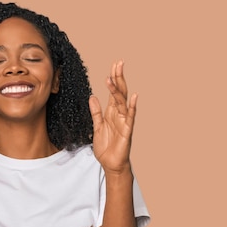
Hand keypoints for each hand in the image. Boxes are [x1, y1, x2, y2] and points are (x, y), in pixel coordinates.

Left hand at [89, 60, 137, 174]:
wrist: (110, 163)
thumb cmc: (106, 146)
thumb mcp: (97, 127)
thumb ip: (96, 112)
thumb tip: (92, 96)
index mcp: (111, 112)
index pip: (113, 92)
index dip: (114, 79)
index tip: (114, 65)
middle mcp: (119, 114)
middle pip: (119, 92)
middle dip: (118, 78)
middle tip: (118, 63)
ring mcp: (124, 121)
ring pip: (122, 102)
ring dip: (118, 90)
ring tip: (113, 78)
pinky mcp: (127, 130)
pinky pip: (130, 117)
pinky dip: (132, 107)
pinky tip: (134, 97)